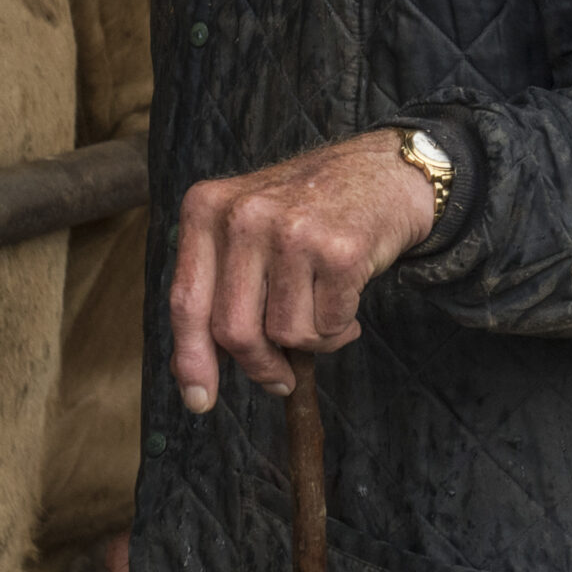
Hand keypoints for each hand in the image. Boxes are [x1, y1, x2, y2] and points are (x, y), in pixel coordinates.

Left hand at [168, 130, 437, 410]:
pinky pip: (327, 328)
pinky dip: (340, 329)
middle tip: (280, 376)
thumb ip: (218, 286)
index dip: (191, 359)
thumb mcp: (247, 228)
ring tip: (325, 306)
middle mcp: (243, 216)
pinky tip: (348, 296)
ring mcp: (292, 231)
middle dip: (260, 365)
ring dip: (311, 339)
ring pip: (285, 334)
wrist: (385, 171)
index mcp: (207, 208)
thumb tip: (194, 372)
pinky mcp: (339, 251)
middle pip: (234, 330)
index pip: (187, 301)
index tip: (198, 400)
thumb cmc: (311, 209)